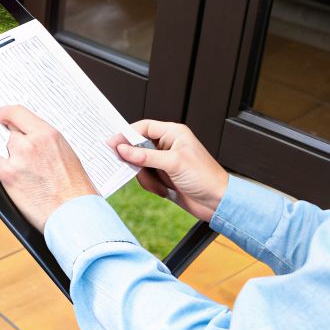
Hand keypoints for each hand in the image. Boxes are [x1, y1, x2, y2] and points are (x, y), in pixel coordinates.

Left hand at [0, 105, 98, 232]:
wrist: (74, 212)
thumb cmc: (75, 188)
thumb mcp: (66, 153)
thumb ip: (46, 142)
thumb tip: (28, 136)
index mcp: (49, 134)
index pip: (17, 113)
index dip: (6, 114)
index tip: (1, 116)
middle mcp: (32, 143)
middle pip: (11, 133)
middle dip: (17, 144)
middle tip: (27, 159)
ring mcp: (18, 158)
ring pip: (5, 148)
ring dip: (11, 158)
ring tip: (27, 175)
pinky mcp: (8, 175)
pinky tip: (12, 177)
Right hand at [108, 119, 229, 222]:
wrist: (217, 201)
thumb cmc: (206, 177)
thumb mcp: (174, 163)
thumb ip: (146, 156)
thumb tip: (124, 149)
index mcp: (173, 133)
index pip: (143, 127)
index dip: (126, 134)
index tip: (112, 143)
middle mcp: (168, 145)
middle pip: (138, 146)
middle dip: (134, 159)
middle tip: (126, 166)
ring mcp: (164, 162)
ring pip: (139, 164)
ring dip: (145, 177)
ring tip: (159, 184)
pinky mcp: (163, 176)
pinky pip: (145, 178)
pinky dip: (151, 185)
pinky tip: (163, 190)